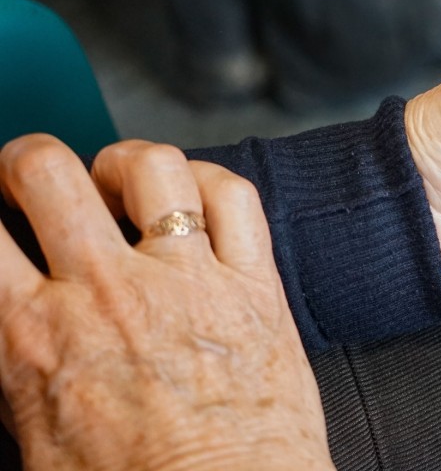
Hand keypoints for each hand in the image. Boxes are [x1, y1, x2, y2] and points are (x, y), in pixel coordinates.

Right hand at [0, 135, 332, 470]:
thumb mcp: (37, 446)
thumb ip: (17, 375)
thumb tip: (15, 326)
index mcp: (35, 337)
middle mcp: (108, 292)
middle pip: (47, 172)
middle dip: (25, 161)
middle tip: (28, 177)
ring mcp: (187, 279)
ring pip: (151, 166)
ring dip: (123, 163)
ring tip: (116, 181)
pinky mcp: (254, 283)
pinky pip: (235, 196)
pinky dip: (210, 180)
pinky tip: (194, 194)